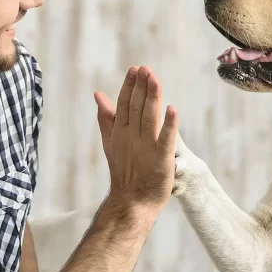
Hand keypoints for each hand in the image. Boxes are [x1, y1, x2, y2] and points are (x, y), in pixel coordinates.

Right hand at [93, 66, 178, 212]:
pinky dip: (169, 125)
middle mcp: (132, 137)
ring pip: (149, 118)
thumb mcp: (111, 142)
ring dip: (152, 98)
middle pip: (136, 107)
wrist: (131, 203)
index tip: (135, 69)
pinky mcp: (161, 159)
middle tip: (146, 69)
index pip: (124, 104)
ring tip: (155, 80)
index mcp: (121, 132)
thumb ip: (106, 118)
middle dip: (141, 87)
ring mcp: (146, 148)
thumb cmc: (124, 172)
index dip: (130, 86)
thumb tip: (98, 94)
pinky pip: (165, 139)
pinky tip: (172, 110)